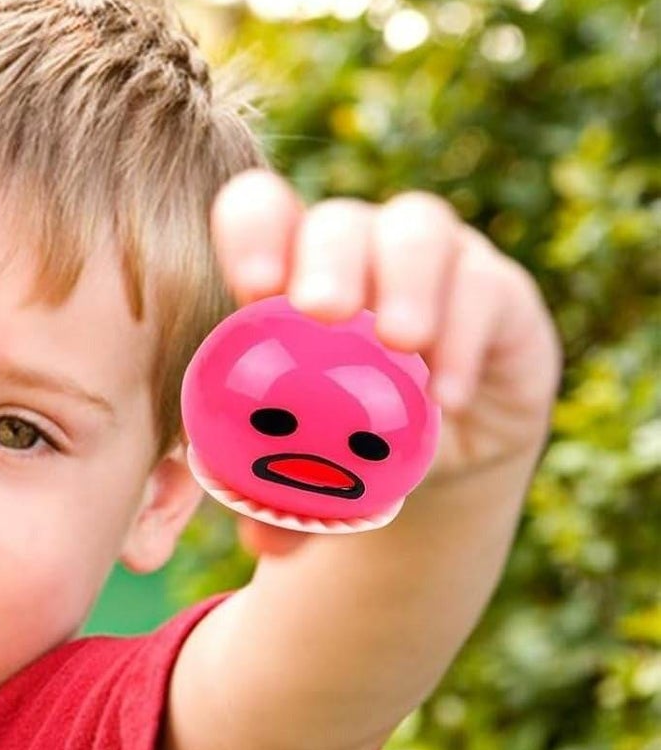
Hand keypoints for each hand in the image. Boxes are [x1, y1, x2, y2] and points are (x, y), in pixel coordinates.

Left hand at [207, 168, 563, 558]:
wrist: (436, 463)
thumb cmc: (340, 446)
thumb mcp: (302, 471)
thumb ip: (273, 496)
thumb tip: (262, 536)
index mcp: (286, 273)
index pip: (260, 212)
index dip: (253, 229)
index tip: (250, 288)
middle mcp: (358, 251)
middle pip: (340, 219)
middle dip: (328, 258)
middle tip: (321, 313)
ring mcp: (432, 260)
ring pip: (418, 229)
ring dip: (406, 283)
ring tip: (398, 344)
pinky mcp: (498, 290)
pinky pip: (486, 290)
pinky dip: (464, 341)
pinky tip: (448, 396)